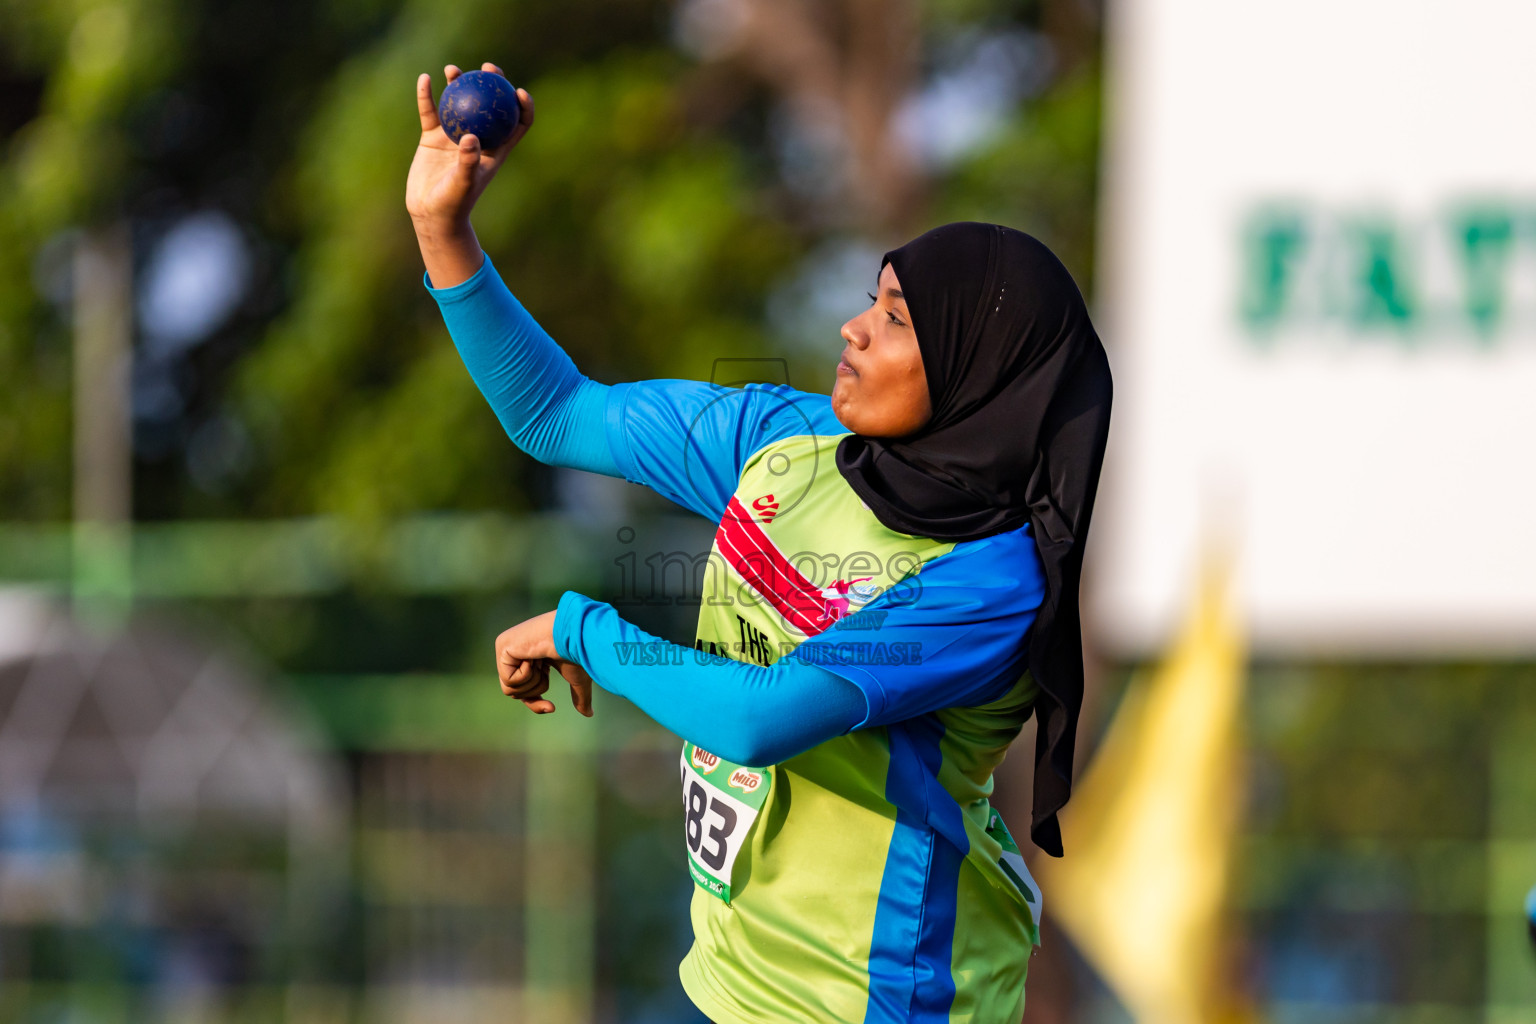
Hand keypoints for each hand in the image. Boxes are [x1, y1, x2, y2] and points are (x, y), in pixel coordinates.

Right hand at [406, 63, 534, 286]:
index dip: (523, 106)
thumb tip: (471, 137)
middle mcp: (478, 138)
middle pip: (491, 105)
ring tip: (452, 69)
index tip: (517, 90)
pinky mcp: (433, 137)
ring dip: (459, 82)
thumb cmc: (453, 203)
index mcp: (496, 149)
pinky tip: (424, 79)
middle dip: (493, 83)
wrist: (430, 212)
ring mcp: (455, 135)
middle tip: (487, 69)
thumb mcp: (463, 184)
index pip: (518, 124)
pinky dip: (427, 95)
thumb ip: (469, 162)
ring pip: (460, 102)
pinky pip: (431, 111)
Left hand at [496, 610, 593, 716]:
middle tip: (545, 671)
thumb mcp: (578, 679)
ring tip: (540, 661)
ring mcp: (508, 648)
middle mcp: (518, 652)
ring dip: (532, 681)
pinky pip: (508, 680)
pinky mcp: (502, 646)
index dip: (536, 703)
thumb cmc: (578, 652)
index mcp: (535, 658)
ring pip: (511, 689)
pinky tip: (532, 657)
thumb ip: (579, 696)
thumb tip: (589, 714)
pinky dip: (525, 674)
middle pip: (516, 692)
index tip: (552, 708)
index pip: (526, 690)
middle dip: (534, 691)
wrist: (574, 635)